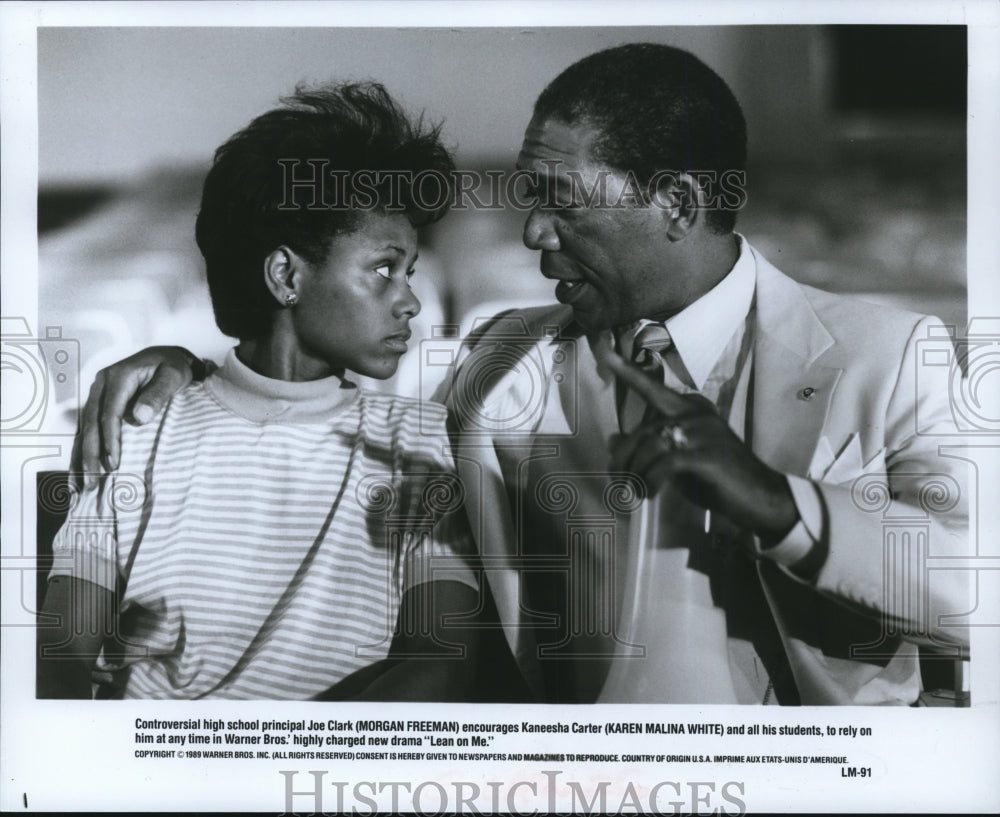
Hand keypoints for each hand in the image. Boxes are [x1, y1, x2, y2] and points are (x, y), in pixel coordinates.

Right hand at [70, 346, 199, 488]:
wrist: (168, 357)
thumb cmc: (173, 367)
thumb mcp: (172, 376)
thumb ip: (157, 394)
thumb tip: (140, 418)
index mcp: (118, 377)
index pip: (109, 414)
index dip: (110, 440)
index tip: (113, 463)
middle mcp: (102, 385)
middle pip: (91, 423)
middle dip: (91, 454)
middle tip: (92, 482)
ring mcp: (98, 393)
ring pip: (85, 427)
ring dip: (83, 455)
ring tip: (84, 482)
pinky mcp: (100, 402)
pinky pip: (89, 427)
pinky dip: (85, 448)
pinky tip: (83, 467)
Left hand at [604, 351, 799, 541]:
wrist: (762, 497)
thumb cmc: (718, 478)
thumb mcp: (679, 458)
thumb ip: (650, 446)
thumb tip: (614, 441)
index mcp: (690, 408)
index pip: (652, 388)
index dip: (627, 372)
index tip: (605, 351)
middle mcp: (695, 412)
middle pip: (641, 431)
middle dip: (623, 459)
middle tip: (618, 480)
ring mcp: (702, 431)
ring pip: (649, 447)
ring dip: (635, 474)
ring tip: (636, 491)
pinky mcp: (705, 454)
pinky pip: (663, 464)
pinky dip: (650, 481)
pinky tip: (651, 494)